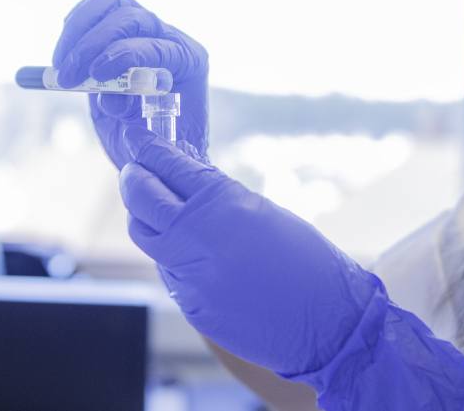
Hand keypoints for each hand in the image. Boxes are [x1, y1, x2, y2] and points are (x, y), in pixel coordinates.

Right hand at [52, 0, 208, 167]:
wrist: (151, 143)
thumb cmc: (160, 146)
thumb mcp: (154, 144)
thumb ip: (138, 122)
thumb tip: (112, 99)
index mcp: (190, 62)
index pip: (159, 46)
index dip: (125, 55)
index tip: (95, 75)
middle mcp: (170, 38)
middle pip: (132, 19)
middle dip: (94, 45)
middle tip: (67, 76)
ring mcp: (144, 28)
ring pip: (113, 3)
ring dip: (79, 30)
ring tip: (60, 65)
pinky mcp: (118, 28)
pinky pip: (98, 6)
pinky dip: (76, 19)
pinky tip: (63, 48)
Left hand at [119, 125, 377, 375]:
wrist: (329, 323)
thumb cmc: (308, 261)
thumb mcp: (263, 212)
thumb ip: (218, 196)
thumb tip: (184, 176)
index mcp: (223, 205)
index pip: (169, 166)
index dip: (148, 150)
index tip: (138, 140)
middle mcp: (200, 240)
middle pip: (142, 201)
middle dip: (134, 181)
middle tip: (134, 171)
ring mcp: (192, 278)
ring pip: (149, 241)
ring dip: (148, 221)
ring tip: (157, 210)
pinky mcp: (192, 308)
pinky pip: (171, 274)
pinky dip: (175, 258)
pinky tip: (194, 254)